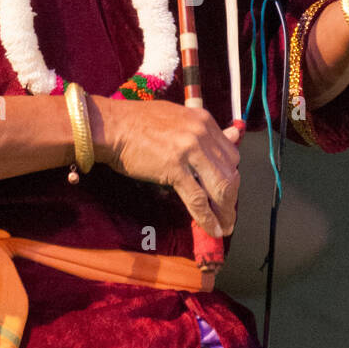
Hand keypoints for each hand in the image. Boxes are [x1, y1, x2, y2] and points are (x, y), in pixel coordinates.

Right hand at [104, 100, 240, 237]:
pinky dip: (207, 217)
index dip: (231, 176)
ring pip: (218, 187)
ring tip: (225, 226)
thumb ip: (206, 131)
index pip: (231, 153)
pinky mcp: (174, 168)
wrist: (113, 126)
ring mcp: (189, 151)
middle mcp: (201, 134)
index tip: (227, 190)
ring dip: (224, 211)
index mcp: (204, 121)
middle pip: (229, 172)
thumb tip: (235, 135)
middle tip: (228, 213)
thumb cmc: (139, 122)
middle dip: (231, 197)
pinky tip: (212, 228)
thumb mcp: (179, 118)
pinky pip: (197, 198)